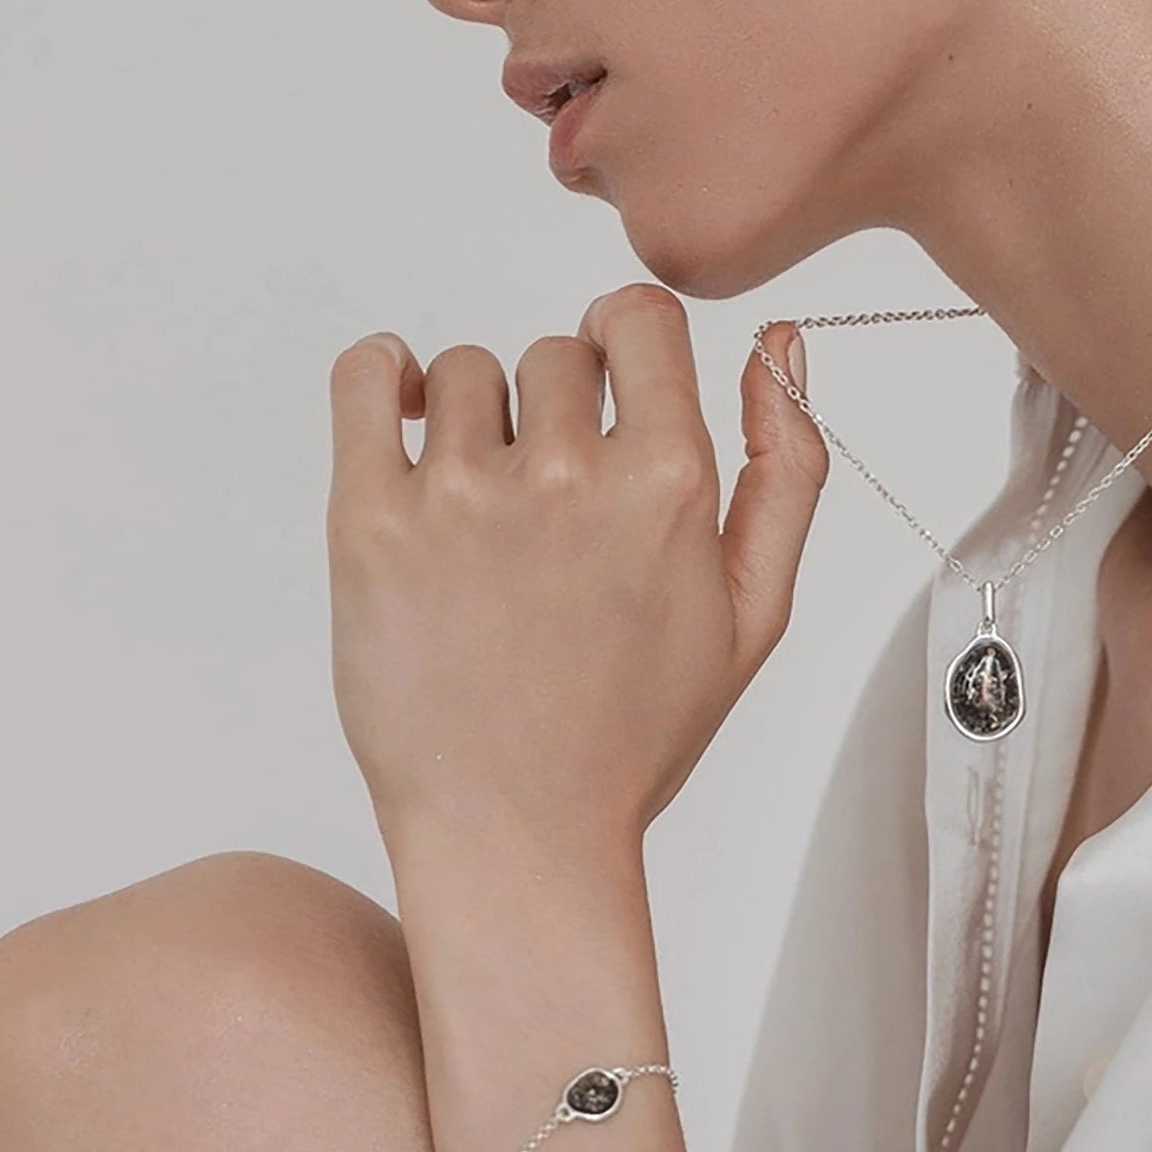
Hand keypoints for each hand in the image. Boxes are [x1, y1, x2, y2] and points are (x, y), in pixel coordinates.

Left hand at [327, 287, 825, 863]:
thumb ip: (787, 470)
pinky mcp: (370, 522)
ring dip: (473, 420)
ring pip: (463, 373)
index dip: (625, 338)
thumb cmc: (631, 735)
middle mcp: (565, 477)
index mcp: (668, 488)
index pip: (640, 319)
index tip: (609, 375)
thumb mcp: (752, 612)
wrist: (516, 832)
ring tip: (482, 510)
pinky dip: (379, 375)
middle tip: (550, 506)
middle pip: (554, 355)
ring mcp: (460, 496)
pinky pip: (364, 379)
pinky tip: (399, 413)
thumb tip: (780, 344)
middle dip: (557, 411)